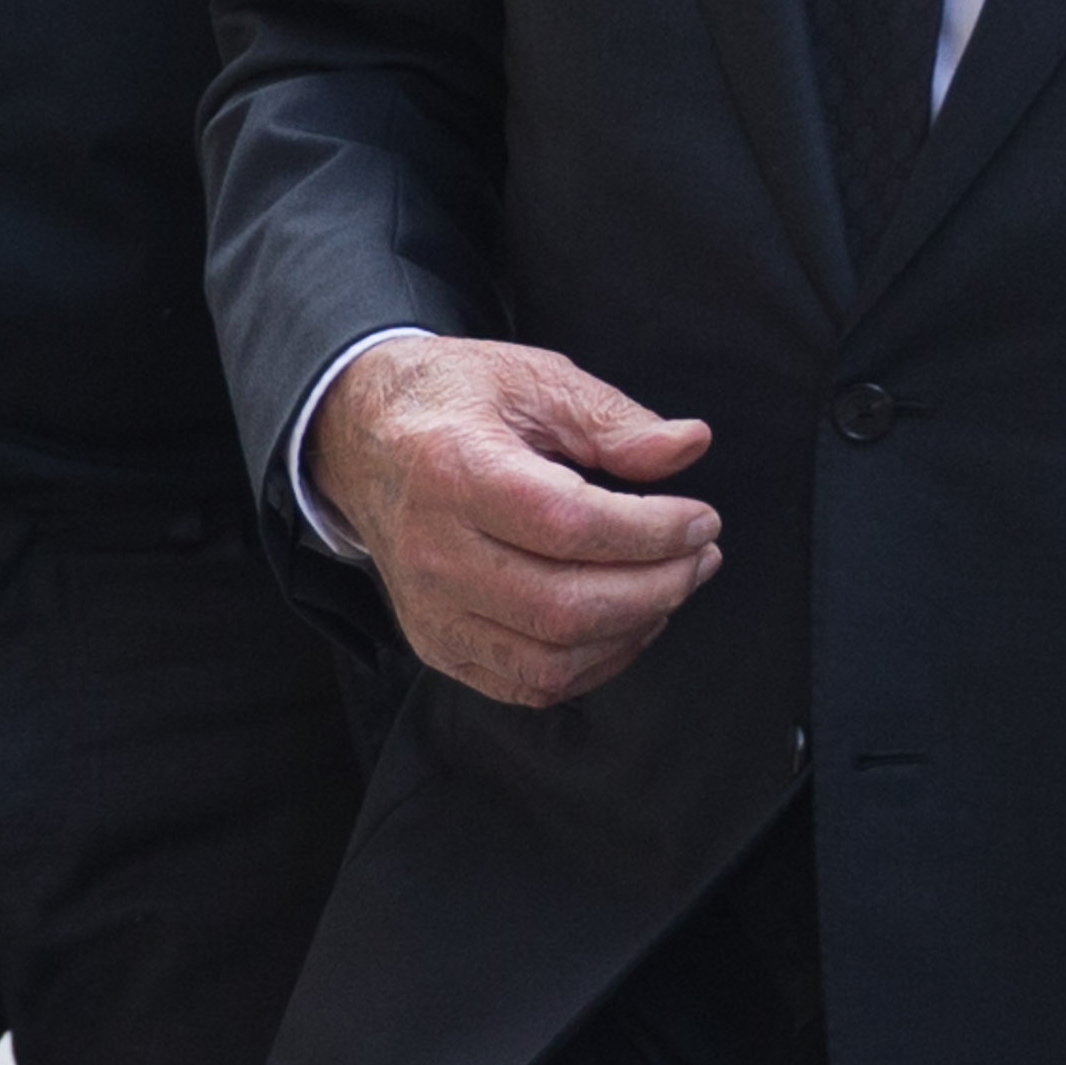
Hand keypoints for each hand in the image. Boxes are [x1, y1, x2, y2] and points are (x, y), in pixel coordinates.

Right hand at [307, 335, 718, 708]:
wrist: (364, 439)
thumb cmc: (454, 402)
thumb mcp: (532, 379)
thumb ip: (612, 419)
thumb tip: (689, 445)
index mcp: (454, 470)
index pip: (568, 525)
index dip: (651, 532)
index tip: (701, 519)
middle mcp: (434, 552)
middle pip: (564, 606)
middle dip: (657, 588)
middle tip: (700, 555)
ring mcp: (431, 610)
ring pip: (551, 660)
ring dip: (633, 631)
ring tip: (671, 584)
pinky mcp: (436, 645)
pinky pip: (527, 685)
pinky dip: (592, 665)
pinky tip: (626, 621)